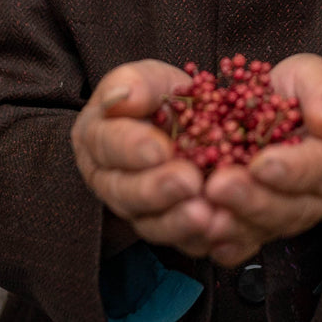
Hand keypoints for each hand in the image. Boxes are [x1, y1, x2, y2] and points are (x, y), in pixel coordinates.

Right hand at [72, 60, 220, 257]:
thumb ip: (134, 83)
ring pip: (152, 226)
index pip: (106, 145)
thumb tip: (124, 97)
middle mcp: (112, 181)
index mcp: (97, 140)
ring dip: (179, 223)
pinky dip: (205, 239)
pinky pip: (184, 243)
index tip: (159, 148)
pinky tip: (224, 229)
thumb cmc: (160, 97)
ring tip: (207, 214)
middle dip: (157, 190)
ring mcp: (140, 211)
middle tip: (189, 181)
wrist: (187, 121)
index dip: (131, 148)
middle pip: (125, 193)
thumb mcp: (148, 79)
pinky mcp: (173, 230)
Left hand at [199, 53, 321, 266]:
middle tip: (220, 187)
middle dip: (256, 200)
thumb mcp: (311, 73)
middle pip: (297, 206)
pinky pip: (251, 244)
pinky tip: (209, 240)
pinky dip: (230, 246)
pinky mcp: (268, 226)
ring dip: (239, 224)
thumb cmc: (293, 89)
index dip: (294, 168)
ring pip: (272, 227)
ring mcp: (296, 212)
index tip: (262, 164)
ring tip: (208, 214)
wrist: (269, 106)